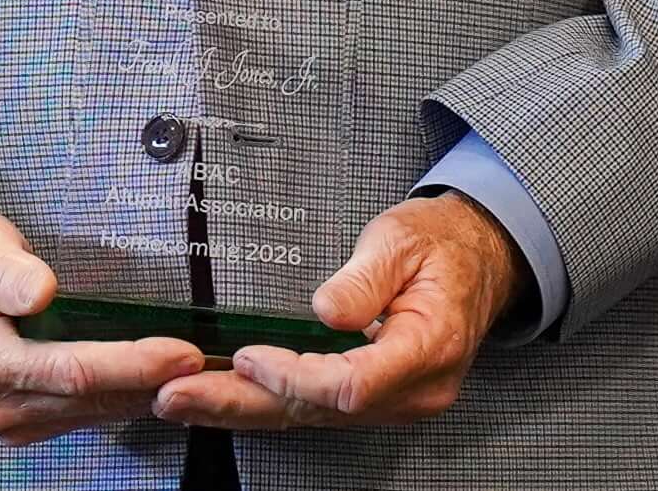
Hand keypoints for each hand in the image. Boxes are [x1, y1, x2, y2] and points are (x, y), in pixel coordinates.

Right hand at [0, 206, 208, 443]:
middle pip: (86, 397)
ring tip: (191, 373)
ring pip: (88, 412)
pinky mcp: (18, 421)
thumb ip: (9, 268)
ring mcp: (2, 419)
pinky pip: (78, 414)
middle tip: (204, 363)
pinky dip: (117, 397)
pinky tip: (150, 380)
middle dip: (149, 381)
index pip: (70, 371)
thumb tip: (42, 292)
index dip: (131, 363)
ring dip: (140, 394)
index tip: (178, 352)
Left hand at [153, 192, 521, 432]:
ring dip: (243, 409)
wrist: (478, 260)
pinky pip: (316, 409)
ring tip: (181, 401)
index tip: (250, 357)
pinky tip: (222, 398)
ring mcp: (396, 401)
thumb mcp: (401, 240)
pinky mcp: (376, 399)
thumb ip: (365, 277)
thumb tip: (326, 311)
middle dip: (243, 404)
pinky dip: (266, 402)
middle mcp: (413, 391)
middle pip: (318, 411)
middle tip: (179, 396)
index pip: (352, 385)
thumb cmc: (441, 246)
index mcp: (429, 350)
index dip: (295, 377)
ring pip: (310, 417)